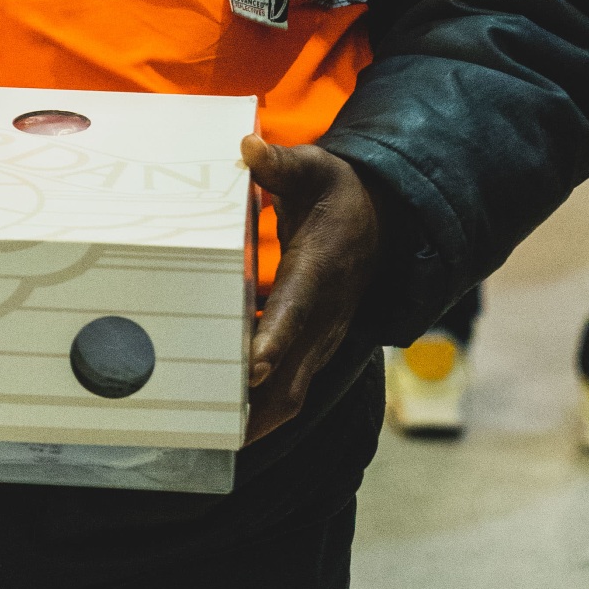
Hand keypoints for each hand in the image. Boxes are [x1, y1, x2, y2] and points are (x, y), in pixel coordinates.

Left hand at [241, 136, 380, 444]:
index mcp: (321, 271)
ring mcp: (321, 339)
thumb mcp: (316, 167)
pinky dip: (259, 412)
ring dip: (256, 421)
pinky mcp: (313, 349)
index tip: (251, 365)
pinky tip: (220, 423)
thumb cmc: (336, 193)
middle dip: (257, 406)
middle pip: (293, 374)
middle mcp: (324, 316)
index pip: (297, 312)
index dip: (275, 341)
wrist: (380, 224)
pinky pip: (288, 390)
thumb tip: (249, 147)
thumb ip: (283, 163)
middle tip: (215, 428)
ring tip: (209, 440)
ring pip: (291, 393)